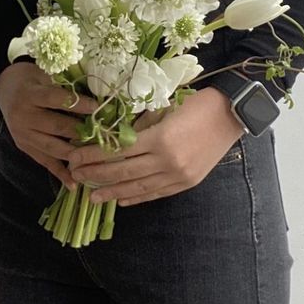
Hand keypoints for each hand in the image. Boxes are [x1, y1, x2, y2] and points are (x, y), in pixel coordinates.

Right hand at [0, 62, 98, 189]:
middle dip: (82, 132)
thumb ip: (66, 86)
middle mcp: (24, 116)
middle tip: (104, 135)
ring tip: (96, 158)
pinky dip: (60, 173)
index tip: (97, 107)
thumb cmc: (33, 80)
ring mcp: (23, 135)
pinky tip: (74, 183)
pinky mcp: (24, 147)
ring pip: (52, 147)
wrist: (6, 89)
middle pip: (56, 126)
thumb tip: (98, 95)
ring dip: (75, 154)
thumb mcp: (46, 75)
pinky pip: (44, 162)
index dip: (78, 104)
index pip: (56, 100)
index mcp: (30, 95)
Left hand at [66, 87, 244, 206]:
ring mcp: (178, 175)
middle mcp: (167, 161)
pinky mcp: (187, 182)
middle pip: (123, 172)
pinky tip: (122, 200)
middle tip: (75, 176)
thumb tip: (112, 136)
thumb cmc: (196, 103)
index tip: (73, 157)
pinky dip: (137, 197)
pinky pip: (156, 193)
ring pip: (138, 187)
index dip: (93, 156)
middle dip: (96, 175)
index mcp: (160, 138)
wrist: (230, 114)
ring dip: (112, 192)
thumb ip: (140, 125)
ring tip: (92, 196)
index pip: (117, 151)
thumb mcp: (164, 107)